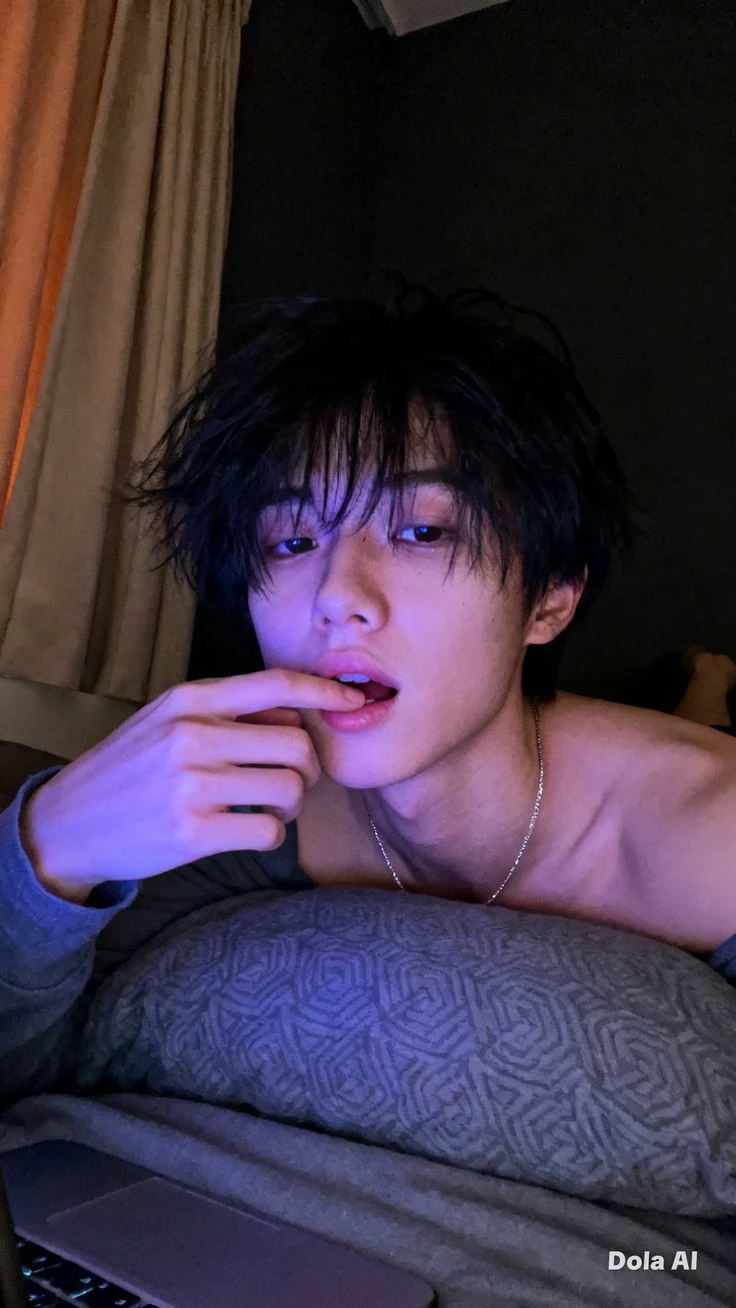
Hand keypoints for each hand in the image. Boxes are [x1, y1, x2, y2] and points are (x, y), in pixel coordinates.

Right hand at [20, 670, 364, 900]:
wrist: (69, 823)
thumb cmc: (130, 768)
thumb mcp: (167, 720)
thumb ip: (228, 712)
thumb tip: (298, 714)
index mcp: (190, 698)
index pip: (277, 684)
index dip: (326, 690)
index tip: (355, 699)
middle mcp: (192, 734)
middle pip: (297, 744)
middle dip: (308, 767)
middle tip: (292, 780)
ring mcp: (192, 784)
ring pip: (290, 789)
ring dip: (291, 804)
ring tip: (266, 807)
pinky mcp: (193, 832)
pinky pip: (269, 831)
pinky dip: (270, 834)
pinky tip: (247, 830)